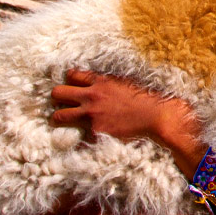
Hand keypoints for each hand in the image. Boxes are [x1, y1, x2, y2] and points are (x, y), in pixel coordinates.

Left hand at [51, 70, 205, 176]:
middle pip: (58, 93)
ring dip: (59, 117)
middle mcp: (92, 96)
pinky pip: (78, 136)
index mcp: (100, 81)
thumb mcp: (125, 82)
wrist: (157, 116)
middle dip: (58, 98)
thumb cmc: (146, 98)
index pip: (71, 76)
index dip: (69, 81)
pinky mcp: (95, 132)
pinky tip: (84, 138)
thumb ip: (108, 83)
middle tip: (62, 103)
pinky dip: (81, 138)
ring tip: (62, 121)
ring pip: (59, 115)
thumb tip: (98, 83)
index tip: (72, 87)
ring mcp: (91, 115)